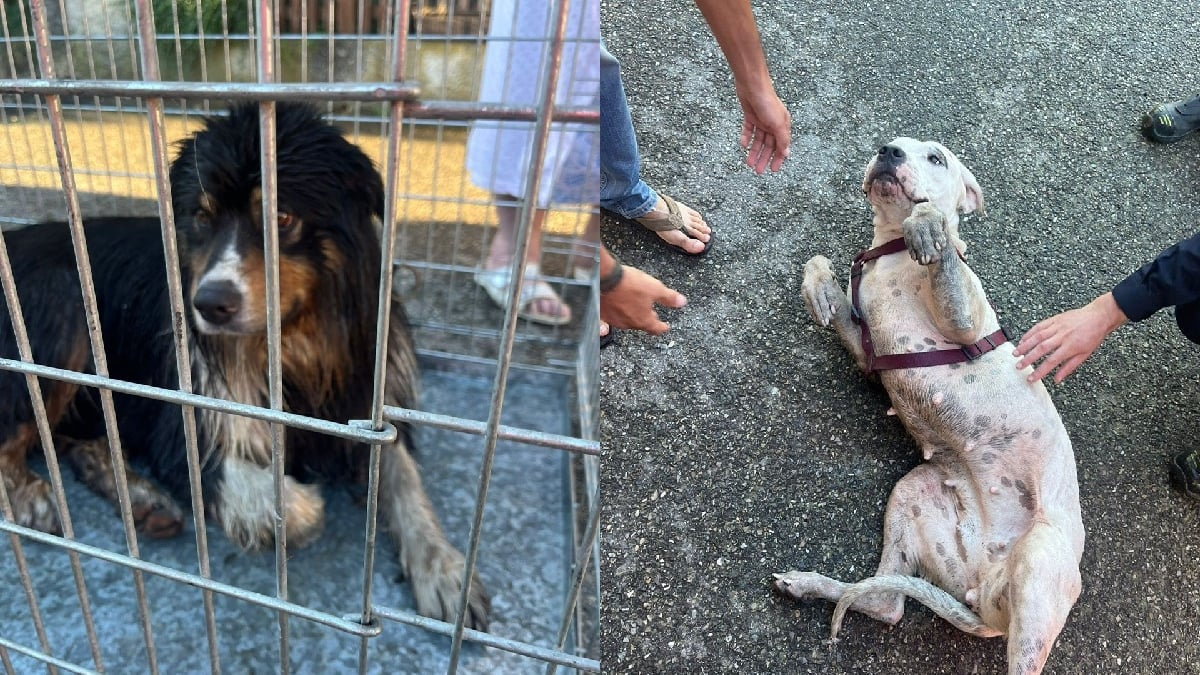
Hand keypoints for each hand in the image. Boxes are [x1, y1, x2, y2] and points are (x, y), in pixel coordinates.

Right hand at [600, 264, 686, 334]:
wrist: (605, 277)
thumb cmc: (629, 283)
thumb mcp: (655, 288)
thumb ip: (669, 297)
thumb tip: (682, 302)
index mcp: (643, 320)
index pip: (656, 328)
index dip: (663, 327)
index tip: (666, 327)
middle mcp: (628, 324)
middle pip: (641, 325)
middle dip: (648, 320)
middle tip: (652, 315)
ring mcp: (614, 320)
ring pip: (627, 320)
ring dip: (633, 315)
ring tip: (636, 307)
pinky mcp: (602, 313)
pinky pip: (613, 316)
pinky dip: (618, 312)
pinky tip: (619, 304)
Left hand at [737, 83, 790, 173]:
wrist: (752, 85)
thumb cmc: (767, 102)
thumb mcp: (778, 123)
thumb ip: (782, 139)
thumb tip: (786, 154)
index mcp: (782, 125)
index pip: (781, 146)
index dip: (777, 158)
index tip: (773, 170)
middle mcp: (773, 123)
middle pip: (769, 145)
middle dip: (763, 158)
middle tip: (758, 170)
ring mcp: (761, 120)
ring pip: (758, 140)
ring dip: (753, 151)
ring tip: (748, 163)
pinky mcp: (750, 116)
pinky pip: (748, 130)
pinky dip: (746, 138)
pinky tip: (743, 145)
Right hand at [1013, 292, 1127, 382]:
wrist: (1098, 316)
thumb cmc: (1093, 336)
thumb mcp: (1085, 354)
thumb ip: (1069, 367)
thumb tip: (1057, 380)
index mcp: (1071, 346)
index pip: (1052, 361)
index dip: (1040, 371)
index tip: (1031, 378)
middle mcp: (1062, 336)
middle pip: (1041, 349)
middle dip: (1028, 358)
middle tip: (1018, 366)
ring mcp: (1057, 326)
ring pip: (1037, 336)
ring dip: (1025, 345)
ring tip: (1015, 354)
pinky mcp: (1054, 319)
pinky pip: (1039, 326)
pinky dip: (1029, 333)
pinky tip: (1023, 340)